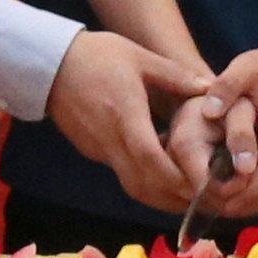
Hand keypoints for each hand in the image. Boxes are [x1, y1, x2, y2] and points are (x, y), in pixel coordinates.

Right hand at [45, 31, 197, 206]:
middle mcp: (110, 138)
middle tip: (205, 202)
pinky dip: (145, 182)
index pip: (149, 156)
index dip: (174, 176)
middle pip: (142, 182)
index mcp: (124, 114)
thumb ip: (175, 75)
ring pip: (131, 184)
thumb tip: (208, 88)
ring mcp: (98, 148)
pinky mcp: (92, 150)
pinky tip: (165, 177)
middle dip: (174, 196)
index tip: (200, 186)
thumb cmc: (96, 55)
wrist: (49, 63)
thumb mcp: (140, 58)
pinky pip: (122, 174)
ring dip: (160, 196)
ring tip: (190, 197)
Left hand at [201, 45, 257, 213]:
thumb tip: (209, 112)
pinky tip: (226, 196)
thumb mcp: (242, 69)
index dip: (242, 189)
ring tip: (213, 206)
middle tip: (206, 207)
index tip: (213, 196)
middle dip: (240, 204)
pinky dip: (250, 198)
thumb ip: (225, 88)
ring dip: (245, 205)